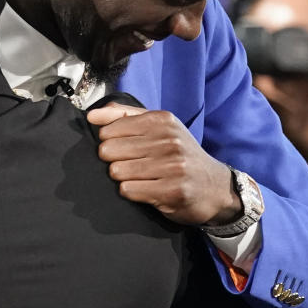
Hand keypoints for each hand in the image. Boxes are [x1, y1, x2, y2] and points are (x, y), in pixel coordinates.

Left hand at [86, 102, 240, 226]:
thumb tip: (91, 115)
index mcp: (162, 120)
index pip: (109, 129)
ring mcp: (173, 166)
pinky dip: (133, 193)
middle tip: (132, 165)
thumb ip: (123, 115)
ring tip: (141, 178)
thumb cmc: (180, 155)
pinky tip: (148, 190)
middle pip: (109, 151)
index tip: (123, 148)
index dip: (109, 142)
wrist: (215, 187)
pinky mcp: (173, 191)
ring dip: (124, 178)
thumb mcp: (159, 127)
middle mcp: (169, 140)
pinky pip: (128, 190)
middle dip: (114, 161)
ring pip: (117, 171)